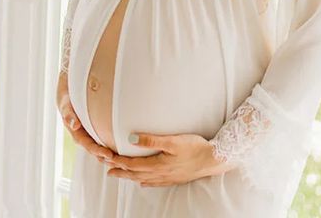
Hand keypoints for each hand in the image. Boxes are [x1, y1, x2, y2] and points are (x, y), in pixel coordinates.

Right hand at [56, 72, 114, 161]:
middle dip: (106, 156)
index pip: (88, 144)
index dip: (98, 151)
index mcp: (76, 130)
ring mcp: (90, 129)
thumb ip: (68, 112)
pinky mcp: (97, 124)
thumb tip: (73, 125)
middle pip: (96, 148)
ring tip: (124, 158)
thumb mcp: (65, 101)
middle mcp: (84, 132)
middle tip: (120, 160)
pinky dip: (113, 141)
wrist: (69, 84)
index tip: (108, 155)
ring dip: (110, 152)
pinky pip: (105, 134)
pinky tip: (123, 144)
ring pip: (101, 143)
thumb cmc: (67, 93)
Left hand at [100, 132, 233, 186]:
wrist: (213, 160)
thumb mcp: (173, 141)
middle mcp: (160, 173)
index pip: (132, 164)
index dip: (118, 161)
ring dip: (129, 176)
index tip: (107, 158)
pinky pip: (155, 182)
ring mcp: (167, 177)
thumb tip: (131, 138)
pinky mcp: (174, 178)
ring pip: (143, 179)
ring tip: (119, 175)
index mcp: (157, 164)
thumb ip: (151, 140)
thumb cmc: (194, 147)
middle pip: (135, 173)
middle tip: (107, 169)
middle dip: (120, 171)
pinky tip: (143, 182)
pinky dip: (145, 182)